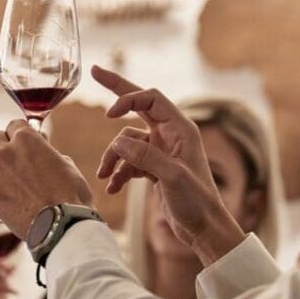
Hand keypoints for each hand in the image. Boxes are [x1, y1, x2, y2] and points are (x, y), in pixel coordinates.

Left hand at [0, 119, 92, 238]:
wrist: (60, 225)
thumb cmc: (70, 194)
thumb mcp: (67, 165)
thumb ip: (49, 154)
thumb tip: (43, 154)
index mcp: (27, 140)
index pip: (15, 124)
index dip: (24, 132)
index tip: (30, 140)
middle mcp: (6, 153)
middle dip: (6, 143)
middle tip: (18, 155)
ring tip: (3, 169)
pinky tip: (9, 192)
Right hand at [92, 65, 245, 265]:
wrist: (203, 228)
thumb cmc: (197, 201)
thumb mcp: (173, 177)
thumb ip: (145, 156)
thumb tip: (117, 141)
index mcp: (181, 129)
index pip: (151, 98)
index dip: (128, 99)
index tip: (109, 114)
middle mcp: (171, 135)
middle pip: (138, 105)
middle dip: (117, 93)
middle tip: (95, 71)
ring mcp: (161, 151)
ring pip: (127, 142)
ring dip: (112, 157)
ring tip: (104, 176)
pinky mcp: (154, 168)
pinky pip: (129, 161)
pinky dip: (118, 172)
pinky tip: (112, 188)